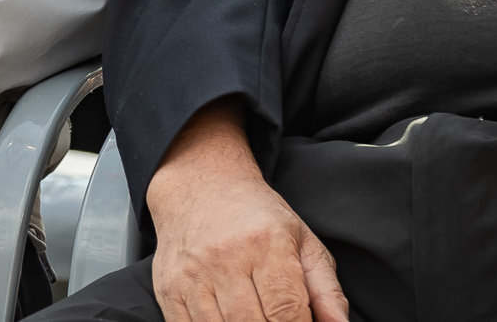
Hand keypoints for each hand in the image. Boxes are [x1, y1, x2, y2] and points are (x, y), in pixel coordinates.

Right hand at [145, 101, 347, 321]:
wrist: (200, 187)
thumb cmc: (256, 218)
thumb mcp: (302, 241)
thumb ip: (326, 290)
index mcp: (266, 243)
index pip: (287, 312)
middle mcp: (225, 258)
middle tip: (276, 319)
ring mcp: (192, 275)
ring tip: (254, 316)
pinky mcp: (169, 289)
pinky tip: (226, 319)